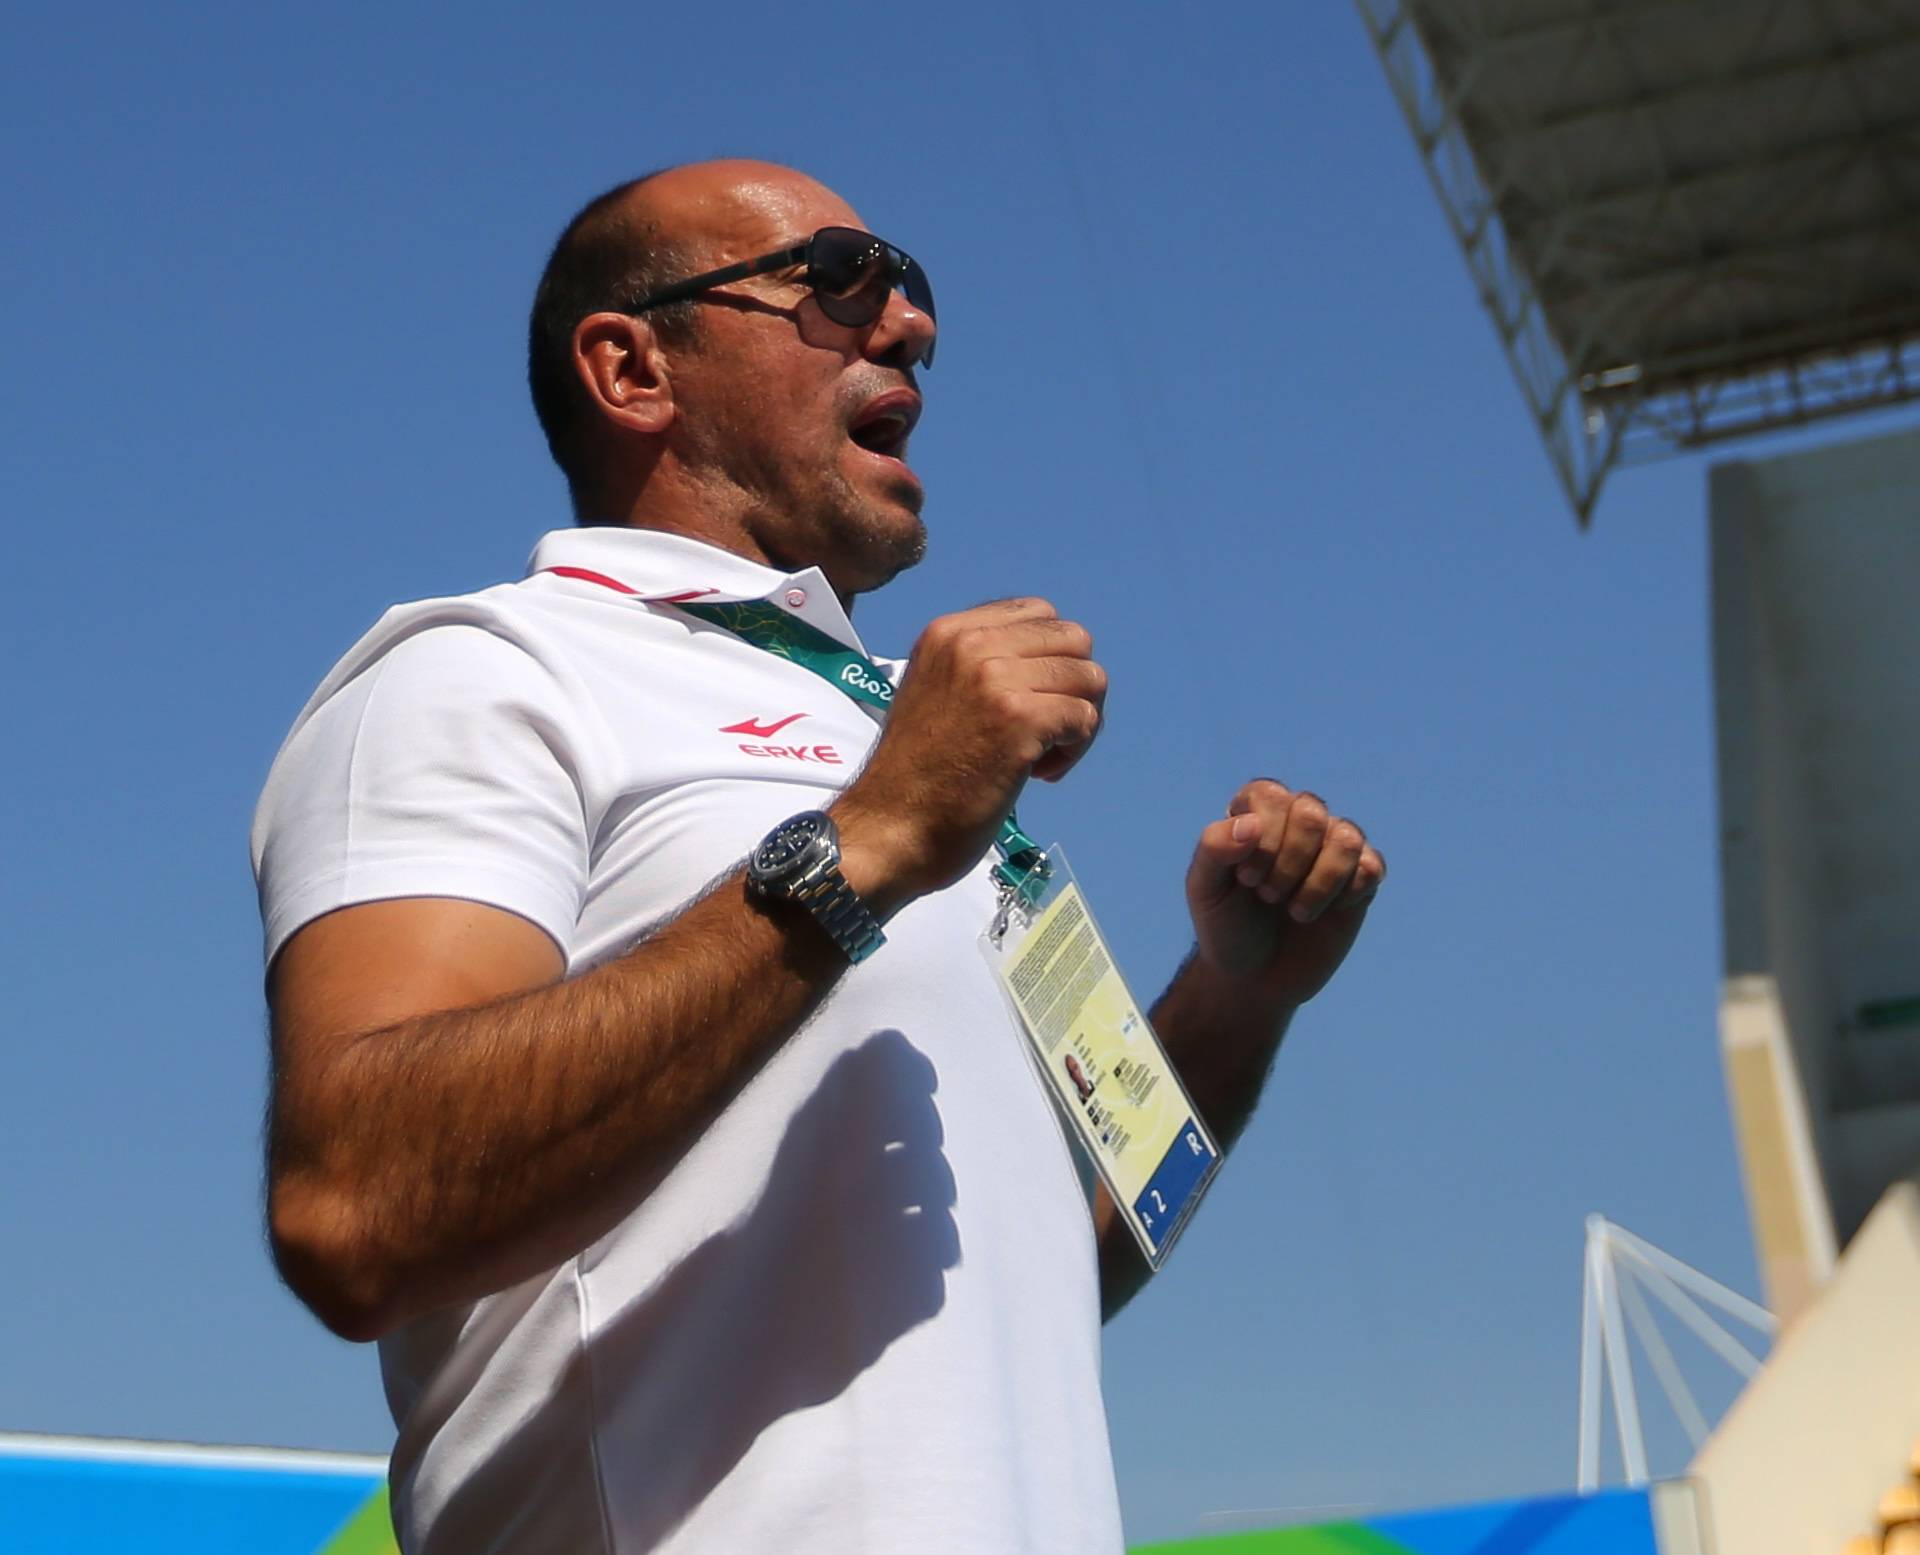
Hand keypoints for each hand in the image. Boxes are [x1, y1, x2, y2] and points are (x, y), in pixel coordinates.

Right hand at [835, 598, 1104, 907]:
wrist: (889, 828)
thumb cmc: (915, 776)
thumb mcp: (935, 691)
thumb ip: (980, 667)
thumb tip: (1049, 664)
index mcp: (950, 632)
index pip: (1040, 613)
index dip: (1051, 659)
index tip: (1030, 701)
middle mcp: (972, 643)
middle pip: (1074, 640)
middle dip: (1075, 687)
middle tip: (1049, 732)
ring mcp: (997, 680)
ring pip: (1089, 678)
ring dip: (1080, 723)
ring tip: (1042, 757)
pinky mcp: (1020, 720)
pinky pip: (1086, 717)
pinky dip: (1075, 749)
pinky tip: (1039, 773)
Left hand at [1185, 779, 1383, 1006]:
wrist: (1254, 977)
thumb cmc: (1225, 926)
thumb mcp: (1204, 890)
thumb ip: (1213, 849)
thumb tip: (1251, 823)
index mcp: (1257, 811)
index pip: (1270, 796)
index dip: (1261, 841)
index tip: (1246, 879)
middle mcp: (1298, 819)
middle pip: (1311, 813)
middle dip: (1288, 864)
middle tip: (1268, 896)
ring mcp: (1333, 846)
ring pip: (1347, 839)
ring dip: (1319, 883)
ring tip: (1296, 911)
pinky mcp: (1361, 877)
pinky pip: (1371, 868)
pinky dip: (1344, 897)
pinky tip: (1322, 913)